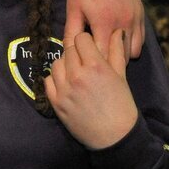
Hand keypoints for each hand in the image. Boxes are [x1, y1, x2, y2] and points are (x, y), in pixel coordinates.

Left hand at [45, 29, 138, 148]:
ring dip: (64, 64)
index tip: (90, 47)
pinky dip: (55, 79)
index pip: (81, 39)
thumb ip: (116, 52)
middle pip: (68, 50)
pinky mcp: (55, 102)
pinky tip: (65, 83)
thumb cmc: (121, 105)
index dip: (86, 41)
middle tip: (83, 60)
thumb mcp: (121, 76)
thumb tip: (116, 32)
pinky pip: (48, 81)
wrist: (114, 136)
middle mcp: (77, 75)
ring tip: (75, 72)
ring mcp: (63, 89)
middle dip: (76, 52)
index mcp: (96, 66)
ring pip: (56, 63)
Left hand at [62, 0, 144, 60]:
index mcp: (104, 22)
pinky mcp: (141, 12)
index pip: (102, 58)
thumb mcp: (72, 11)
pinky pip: (141, 39)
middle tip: (94, 67)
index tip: (84, 70)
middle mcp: (124, 21)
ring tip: (105, 54)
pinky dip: (130, 45)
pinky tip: (115, 42)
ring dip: (121, 56)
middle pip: (120, 58)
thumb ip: (72, 35)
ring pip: (133, 51)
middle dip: (107, 65)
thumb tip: (67, 56)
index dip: (93, 67)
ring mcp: (135, 16)